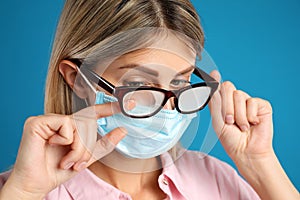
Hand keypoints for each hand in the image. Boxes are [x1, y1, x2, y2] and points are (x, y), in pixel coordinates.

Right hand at [3, 103, 126, 198]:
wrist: (35, 185)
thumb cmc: (56, 171)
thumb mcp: (86, 157)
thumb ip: (103, 144)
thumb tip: (122, 130)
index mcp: (69, 128)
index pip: (90, 113)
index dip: (106, 108)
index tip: (121, 105)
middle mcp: (59, 121)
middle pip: (88, 122)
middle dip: (87, 146)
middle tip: (76, 162)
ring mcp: (48, 120)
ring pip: (79, 124)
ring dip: (78, 148)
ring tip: (66, 161)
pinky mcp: (38, 122)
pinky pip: (66, 124)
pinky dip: (66, 140)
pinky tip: (52, 147)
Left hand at [209, 70, 273, 163]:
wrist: (247, 152)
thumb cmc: (231, 139)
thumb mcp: (218, 121)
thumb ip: (215, 102)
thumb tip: (214, 81)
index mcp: (222, 104)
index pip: (217, 88)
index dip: (215, 80)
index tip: (214, 74)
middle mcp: (234, 100)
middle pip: (227, 87)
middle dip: (227, 106)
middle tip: (229, 121)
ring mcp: (248, 102)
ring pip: (239, 95)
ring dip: (238, 114)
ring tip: (241, 126)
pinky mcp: (261, 105)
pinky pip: (252, 102)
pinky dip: (250, 115)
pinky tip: (252, 123)